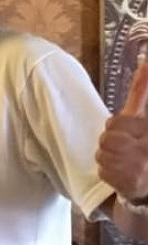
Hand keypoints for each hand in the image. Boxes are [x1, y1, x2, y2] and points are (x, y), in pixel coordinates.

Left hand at [96, 60, 147, 200]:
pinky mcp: (129, 184)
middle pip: (106, 139)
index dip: (116, 128)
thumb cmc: (142, 144)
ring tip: (122, 162)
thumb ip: (141, 90)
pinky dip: (108, 174)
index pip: (115, 123)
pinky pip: (102, 171)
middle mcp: (146, 148)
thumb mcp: (143, 118)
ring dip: (108, 159)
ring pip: (102, 155)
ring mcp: (139, 167)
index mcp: (146, 129)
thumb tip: (146, 61)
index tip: (128, 134)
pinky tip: (121, 175)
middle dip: (110, 143)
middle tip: (124, 150)